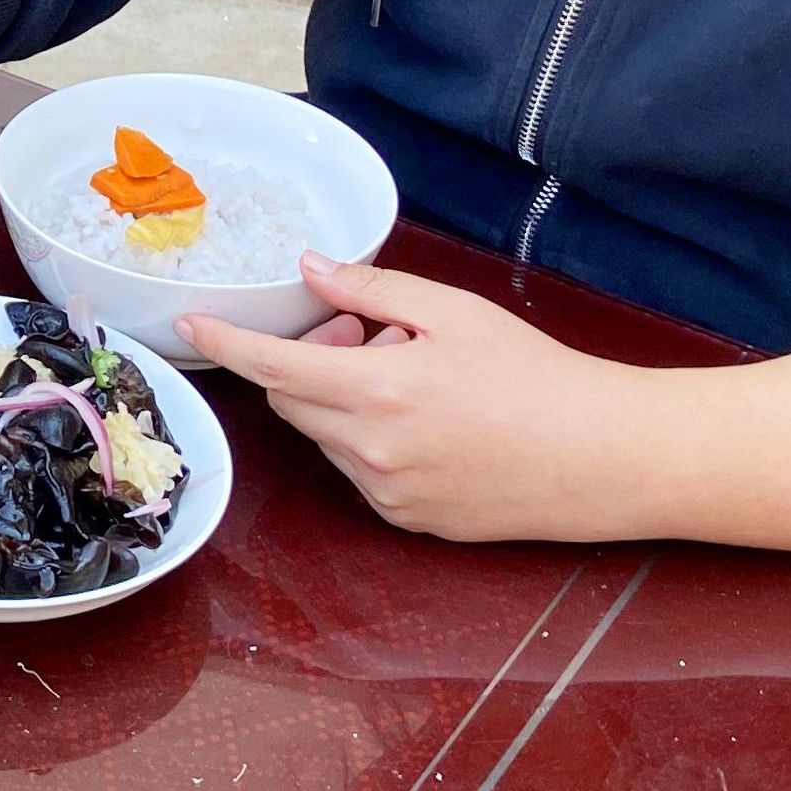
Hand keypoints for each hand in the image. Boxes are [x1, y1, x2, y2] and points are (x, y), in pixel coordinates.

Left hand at [187, 251, 676, 544]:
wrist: (601, 457)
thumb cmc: (536, 375)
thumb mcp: (454, 313)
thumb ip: (372, 292)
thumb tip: (311, 268)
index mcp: (378, 392)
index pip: (271, 367)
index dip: (224, 343)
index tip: (189, 326)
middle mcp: (371, 452)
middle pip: (292, 402)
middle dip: (306, 363)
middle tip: (362, 335)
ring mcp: (388, 495)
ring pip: (326, 439)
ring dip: (342, 404)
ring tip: (410, 378)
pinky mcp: (409, 522)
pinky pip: (362, 473)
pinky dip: (371, 441)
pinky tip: (430, 424)